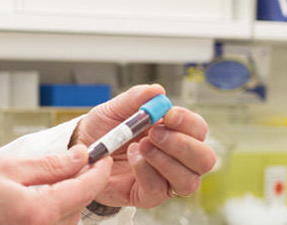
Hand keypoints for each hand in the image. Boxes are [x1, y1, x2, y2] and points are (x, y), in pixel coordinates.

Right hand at [0, 145, 111, 224]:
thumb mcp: (8, 168)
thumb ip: (49, 164)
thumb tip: (80, 156)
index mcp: (39, 211)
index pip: (85, 189)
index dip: (98, 171)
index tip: (102, 157)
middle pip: (80, 205)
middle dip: (78, 184)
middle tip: (68, 165)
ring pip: (70, 219)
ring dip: (66, 201)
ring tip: (41, 187)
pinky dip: (54, 214)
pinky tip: (35, 203)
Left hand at [70, 84, 216, 208]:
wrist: (82, 149)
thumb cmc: (104, 129)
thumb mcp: (114, 109)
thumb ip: (134, 99)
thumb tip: (156, 90)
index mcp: (175, 133)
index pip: (198, 130)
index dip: (189, 122)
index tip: (169, 115)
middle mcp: (178, 160)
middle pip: (204, 159)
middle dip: (182, 145)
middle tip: (155, 133)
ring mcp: (166, 180)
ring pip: (188, 181)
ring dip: (165, 161)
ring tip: (141, 146)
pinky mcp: (148, 196)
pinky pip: (158, 190)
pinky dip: (146, 171)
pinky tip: (132, 158)